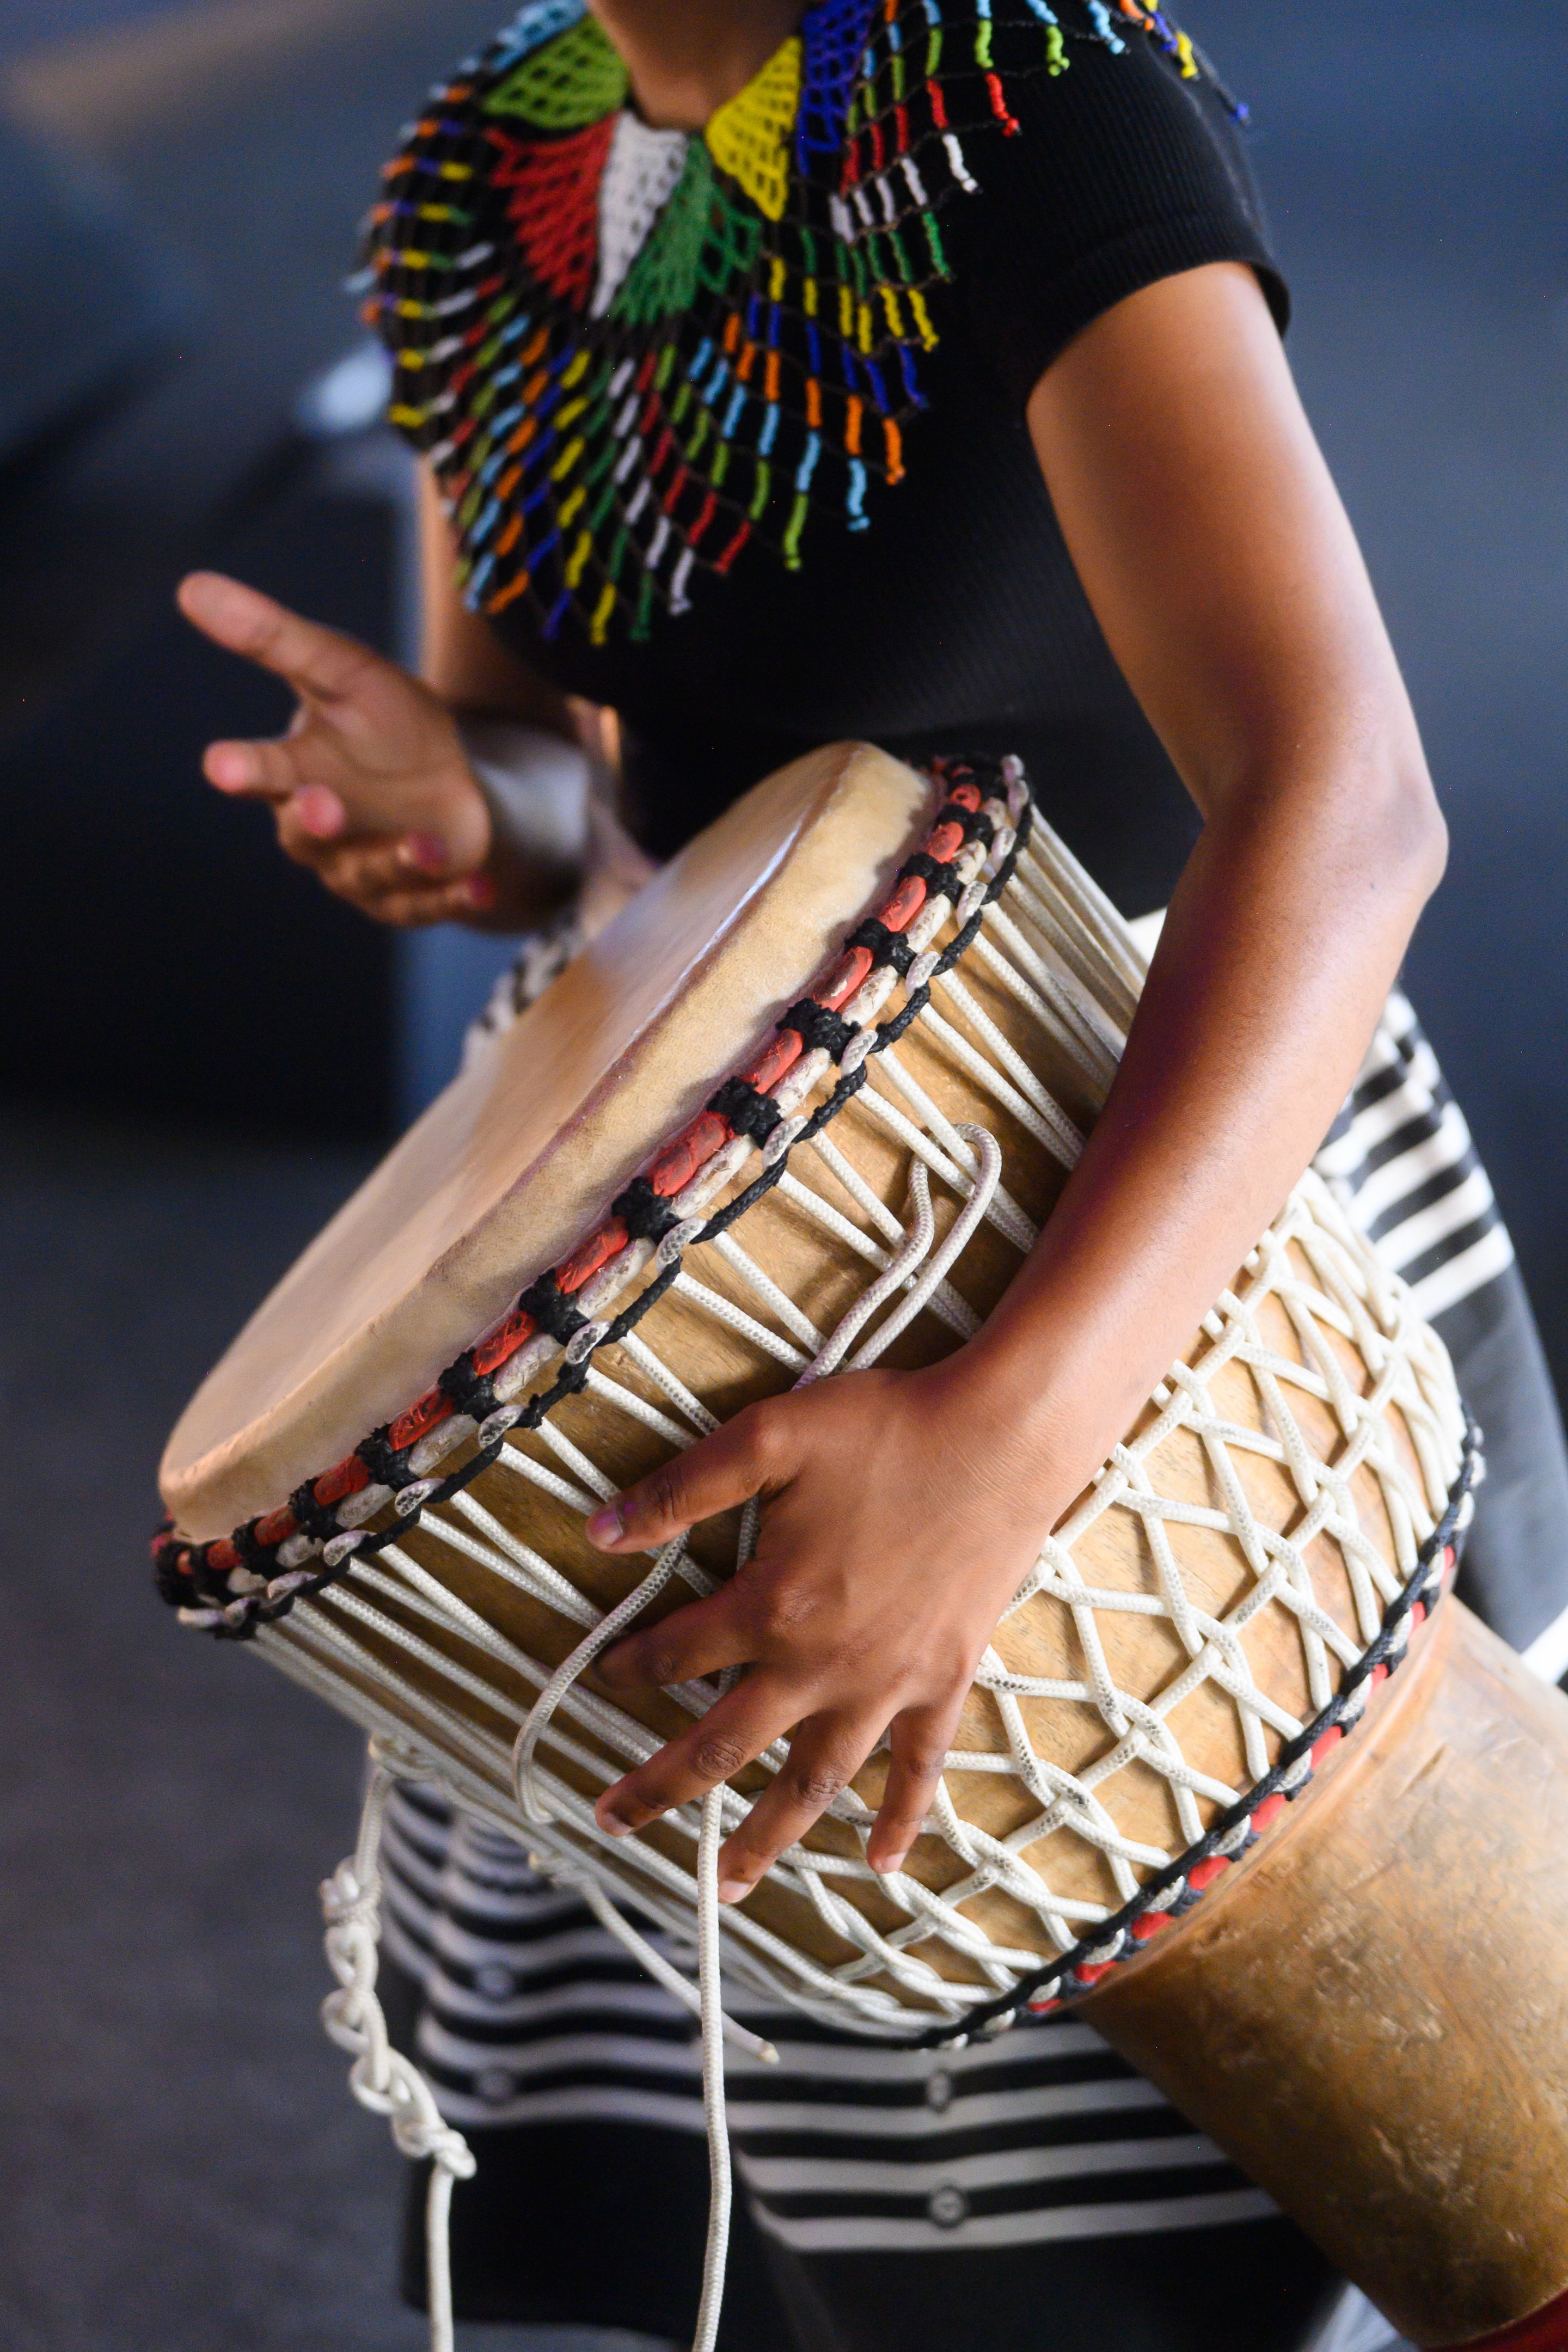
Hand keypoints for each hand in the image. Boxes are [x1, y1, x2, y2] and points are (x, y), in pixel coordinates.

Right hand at [178, 570, 506, 925]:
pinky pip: (427, 903)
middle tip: (320, 802)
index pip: (260, 770)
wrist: (445, 775)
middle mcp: (318, 828)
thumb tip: (191, 585)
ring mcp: (361, 868)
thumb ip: (274, 638)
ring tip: (429, 843)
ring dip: (397, 859)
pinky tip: (481, 886)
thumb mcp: (343, 669)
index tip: (220, 763)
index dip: (243, 768)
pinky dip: (452, 897)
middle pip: (306, 832)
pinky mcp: (408, 895)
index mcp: (293, 771)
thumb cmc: (381, 720)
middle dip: (315, 819)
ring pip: (369, 873)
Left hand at [586, 1360, 1066, 1900]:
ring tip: (725, 1885)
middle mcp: (823, 1665)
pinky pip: (918, 1768)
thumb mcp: (770, 1436)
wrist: (1003, 1439)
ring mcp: (887, 1684)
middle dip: (660, 1789)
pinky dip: (900, 1819)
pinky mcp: (944, 1681)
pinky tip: (878, 1860)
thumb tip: (597, 1530)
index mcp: (773, 1605)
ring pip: (812, 1783)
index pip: (677, 1654)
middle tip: (610, 1821)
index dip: (630, 1665)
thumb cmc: (886, 1428)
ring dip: (765, 1838)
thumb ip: (681, 1488)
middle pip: (723, 1746)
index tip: (603, 1673)